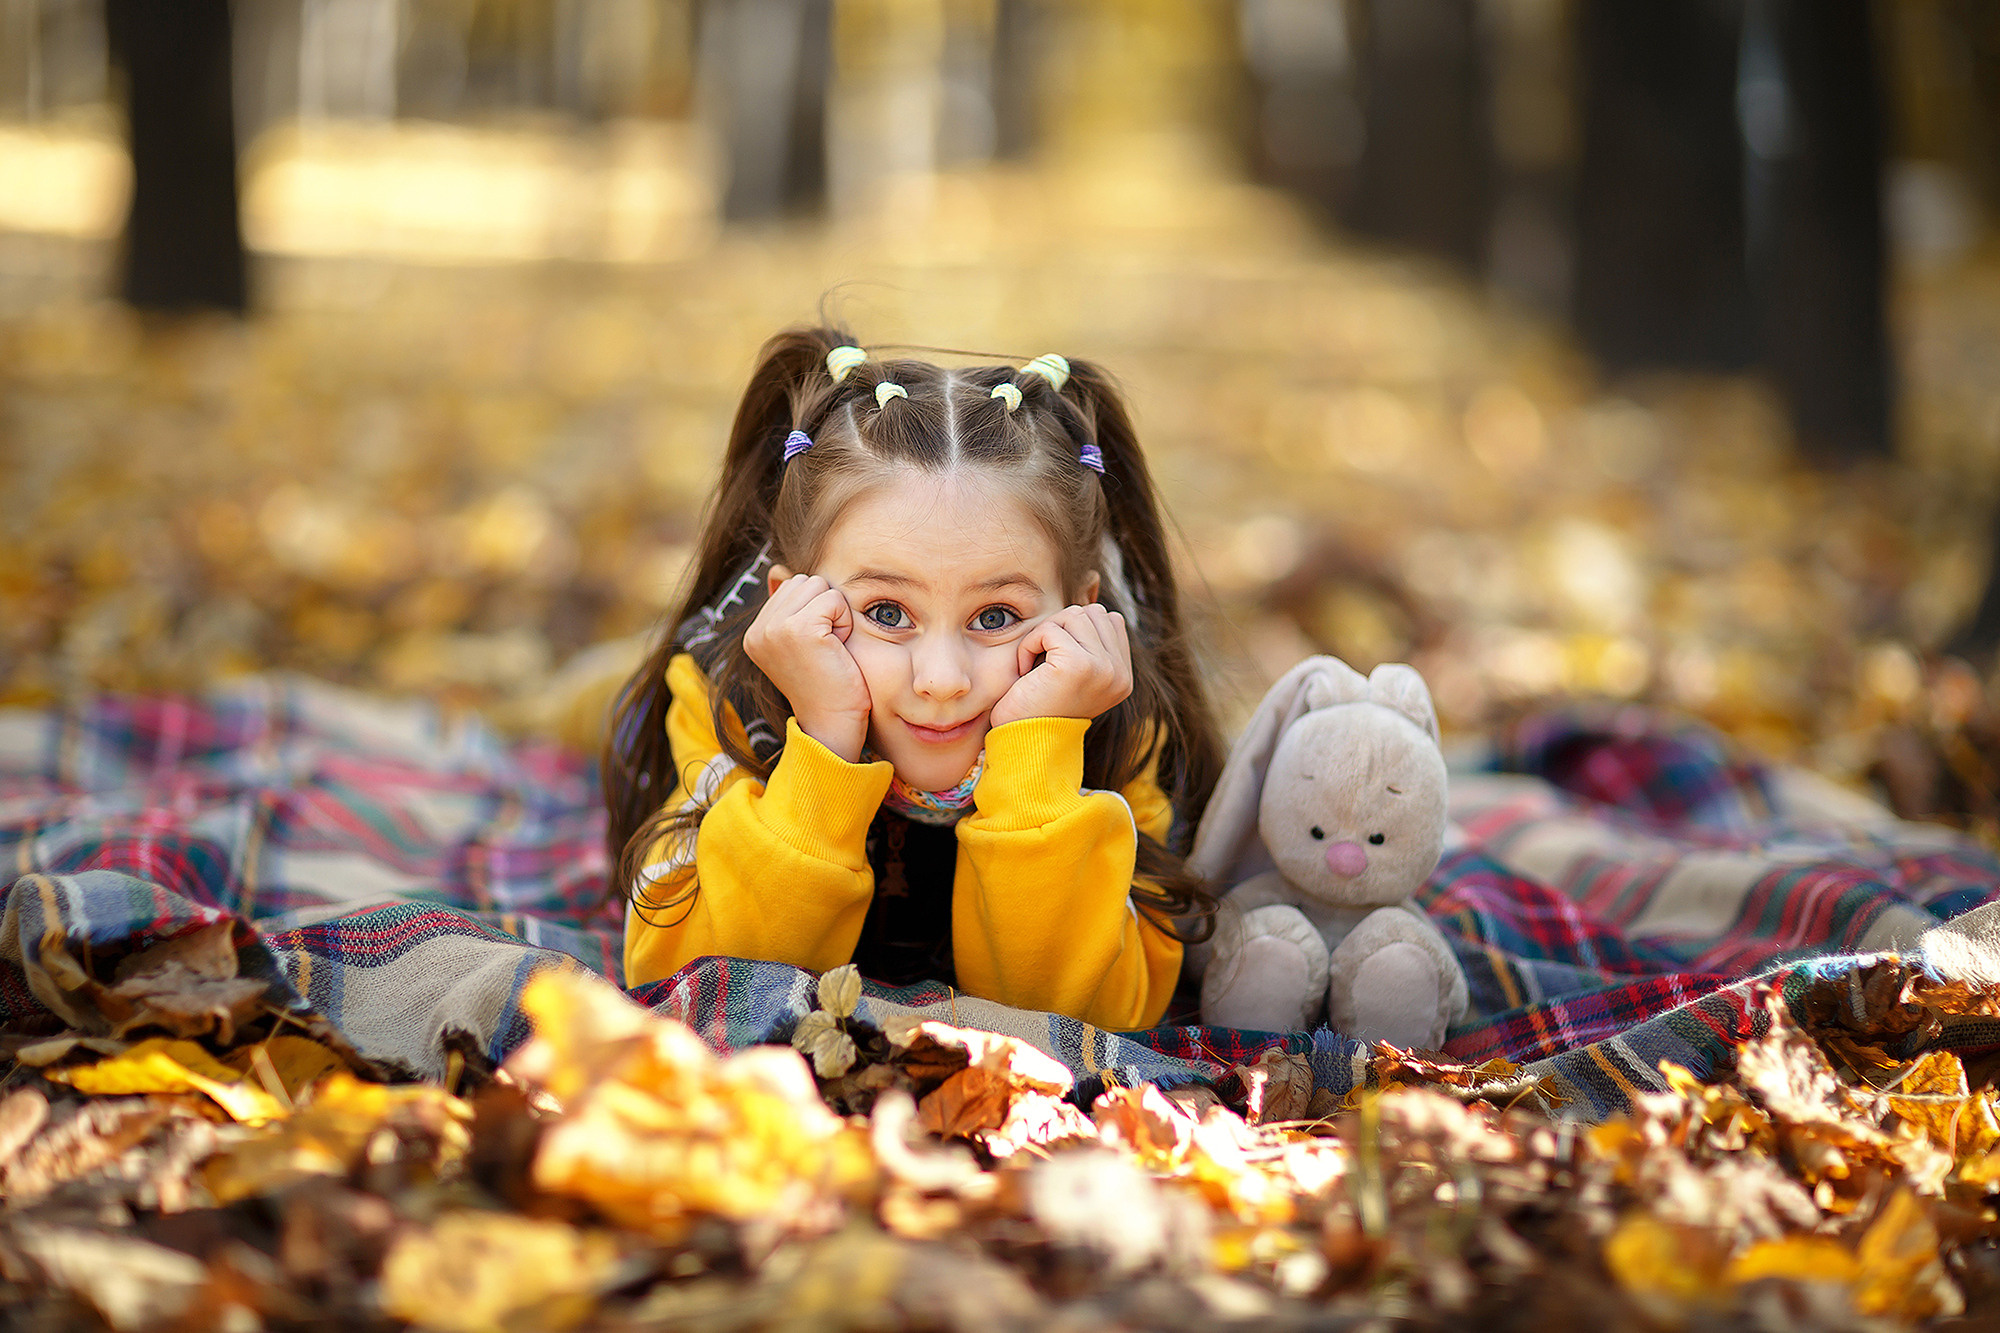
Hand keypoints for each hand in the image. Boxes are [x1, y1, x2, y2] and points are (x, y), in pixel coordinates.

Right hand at [743, 567, 870, 760]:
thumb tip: (776, 569)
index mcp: (755, 632)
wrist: (832, 724)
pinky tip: (836, 651)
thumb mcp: (800, 643)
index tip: (814, 649)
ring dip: (835, 615)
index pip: (792, 586)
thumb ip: (788, 608)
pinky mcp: (798, 629)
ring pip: (819, 586)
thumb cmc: (827, 685)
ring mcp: (775, 628)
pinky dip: (844, 623)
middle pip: (806, 581)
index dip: (816, 612)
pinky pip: (834, 600)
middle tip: (825, 649)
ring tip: (830, 649)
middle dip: (825, 609)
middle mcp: (758, 629)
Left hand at [989, 604, 1131, 728]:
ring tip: (1034, 667)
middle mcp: (1120, 674)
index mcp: (1123, 677)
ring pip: (1073, 615)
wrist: (1022, 745)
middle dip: (1060, 629)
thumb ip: (1088, 642)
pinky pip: (1050, 629)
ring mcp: (1104, 669)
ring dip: (1044, 636)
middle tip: (1042, 663)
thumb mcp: (1071, 673)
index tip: (1055, 663)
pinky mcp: (1079, 665)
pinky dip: (1029, 646)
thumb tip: (1091, 591)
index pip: (1109, 619)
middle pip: (1091, 612)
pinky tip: (1025, 672)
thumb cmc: (1036, 708)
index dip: (1075, 631)